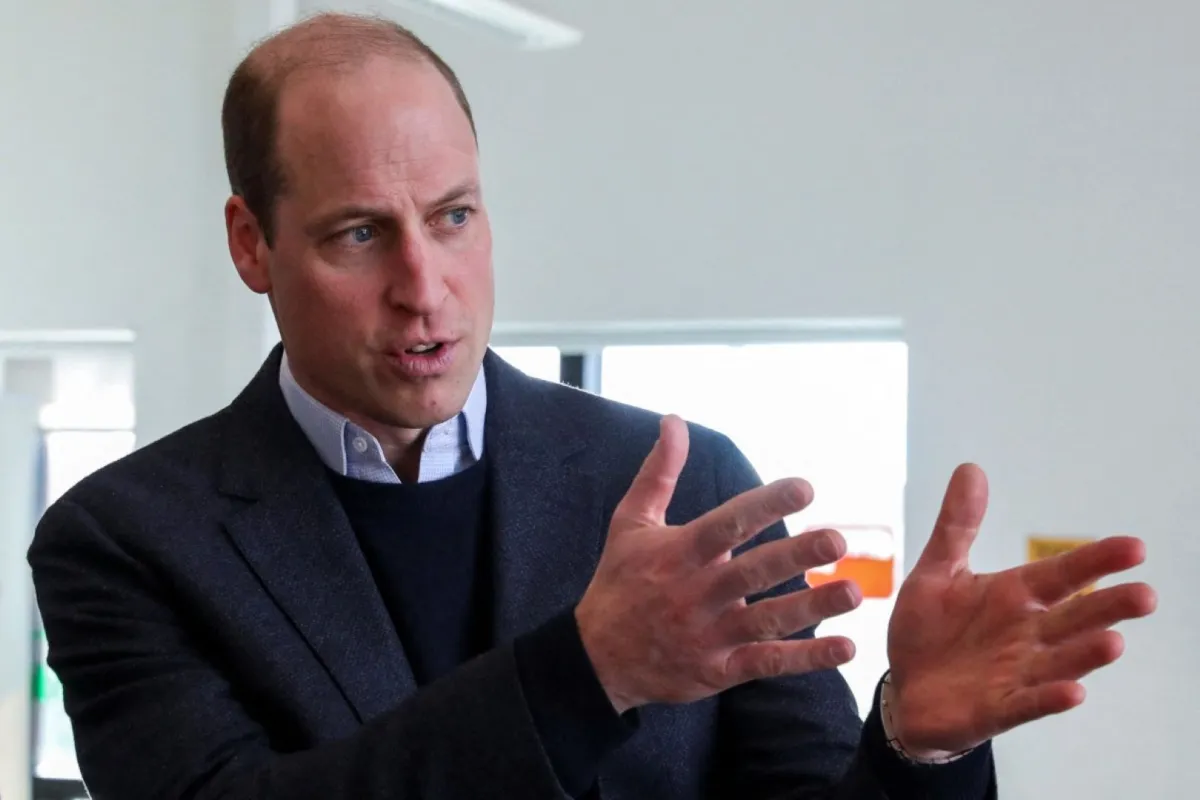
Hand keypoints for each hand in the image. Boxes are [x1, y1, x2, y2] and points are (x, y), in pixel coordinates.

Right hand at [575, 415, 862, 713]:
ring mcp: (708, 635)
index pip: (726, 524)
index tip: (804, 488)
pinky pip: (766, 663)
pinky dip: (806, 658)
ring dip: (811, 606)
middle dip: (794, 556)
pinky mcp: (718, 670)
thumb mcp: (631, 523)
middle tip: (837, 540)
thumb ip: (659, 472)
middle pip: (751, 573)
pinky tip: (843, 647)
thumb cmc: (619, 582)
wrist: (596, 658)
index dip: (765, 506)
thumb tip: (674, 421)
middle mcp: (695, 594)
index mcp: (678, 554)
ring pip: (766, 620)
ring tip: (853, 592)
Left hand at [886, 464, 1156, 757]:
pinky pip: (1027, 703)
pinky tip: (1072, 693)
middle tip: (1144, 594)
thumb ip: (958, 525)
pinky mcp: (997, 708)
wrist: (904, 690)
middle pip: (1074, 618)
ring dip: (1085, 654)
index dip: (1096, 561)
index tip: (1135, 547)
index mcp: (1015, 596)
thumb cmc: (929, 631)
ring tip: (1114, 641)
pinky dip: (1048, 698)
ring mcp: (1016, 673)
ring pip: (1059, 661)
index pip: (1062, 574)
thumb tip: (971, 468)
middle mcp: (1026, 634)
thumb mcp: (937, 571)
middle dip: (1107, 607)